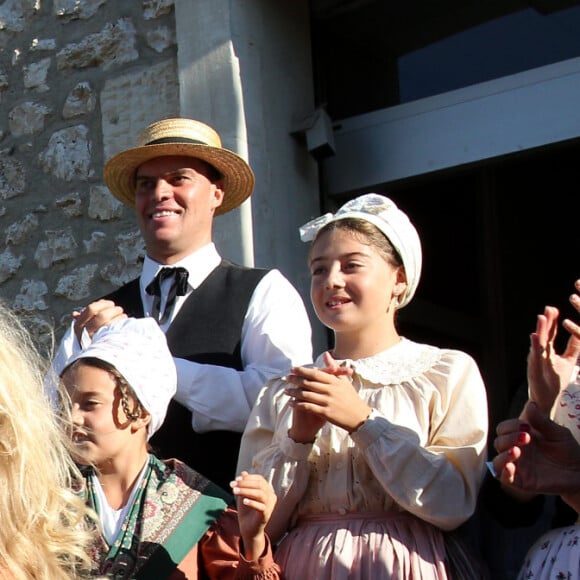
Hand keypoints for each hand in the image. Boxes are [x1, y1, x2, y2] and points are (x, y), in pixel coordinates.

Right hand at [72, 299, 126, 342]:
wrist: (94, 359)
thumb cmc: (90, 341)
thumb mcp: (82, 330)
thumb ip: (83, 319)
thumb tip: (77, 312)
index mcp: (79, 326)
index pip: (91, 309)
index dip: (103, 304)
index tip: (109, 303)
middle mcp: (86, 333)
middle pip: (102, 315)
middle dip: (113, 310)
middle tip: (119, 309)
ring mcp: (96, 339)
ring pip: (111, 322)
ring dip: (120, 316)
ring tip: (122, 316)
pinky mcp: (106, 345)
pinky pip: (117, 331)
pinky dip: (123, 325)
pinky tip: (124, 324)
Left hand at [232, 472, 276, 560]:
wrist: (248, 529)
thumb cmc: (247, 511)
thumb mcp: (244, 495)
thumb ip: (244, 484)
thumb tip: (243, 473)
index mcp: (267, 489)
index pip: (259, 479)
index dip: (248, 478)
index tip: (236, 479)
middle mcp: (271, 495)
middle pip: (260, 485)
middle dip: (245, 483)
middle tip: (233, 485)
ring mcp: (270, 505)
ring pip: (260, 494)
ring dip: (246, 491)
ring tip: (235, 491)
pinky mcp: (267, 514)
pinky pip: (261, 506)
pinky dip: (252, 502)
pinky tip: (244, 501)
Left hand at [285, 352, 370, 441]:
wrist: (360, 418)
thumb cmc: (352, 399)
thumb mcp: (344, 382)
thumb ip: (333, 368)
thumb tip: (326, 354)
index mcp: (335, 382)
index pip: (316, 374)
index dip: (303, 371)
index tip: (293, 369)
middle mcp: (331, 390)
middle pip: (309, 383)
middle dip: (296, 380)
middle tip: (286, 378)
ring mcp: (328, 402)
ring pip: (307, 395)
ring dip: (294, 393)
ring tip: (286, 391)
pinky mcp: (326, 413)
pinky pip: (309, 407)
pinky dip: (298, 405)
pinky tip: (291, 404)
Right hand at [493, 401, 579, 499]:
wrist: (579, 472)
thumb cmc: (568, 450)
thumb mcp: (556, 433)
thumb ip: (542, 421)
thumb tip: (531, 404)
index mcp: (520, 437)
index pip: (503, 429)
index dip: (510, 426)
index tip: (526, 425)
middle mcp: (516, 451)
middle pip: (498, 443)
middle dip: (509, 438)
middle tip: (526, 438)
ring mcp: (518, 467)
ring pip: (497, 461)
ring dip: (503, 454)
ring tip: (517, 451)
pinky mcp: (521, 482)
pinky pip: (503, 478)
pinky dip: (503, 472)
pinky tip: (511, 466)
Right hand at [525, 279, 579, 416]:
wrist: (546, 400)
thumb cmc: (554, 381)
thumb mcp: (568, 361)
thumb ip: (573, 348)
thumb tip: (579, 334)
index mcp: (548, 351)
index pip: (550, 333)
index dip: (552, 322)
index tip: (554, 309)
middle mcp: (540, 353)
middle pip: (544, 334)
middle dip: (547, 321)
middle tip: (549, 308)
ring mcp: (536, 360)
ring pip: (538, 342)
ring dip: (540, 330)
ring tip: (542, 317)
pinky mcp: (534, 368)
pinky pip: (534, 355)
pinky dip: (534, 345)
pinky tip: (534, 336)